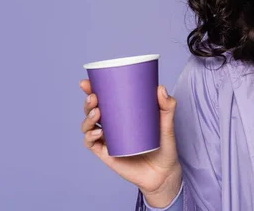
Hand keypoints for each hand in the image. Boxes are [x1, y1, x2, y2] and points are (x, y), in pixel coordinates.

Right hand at [80, 79, 181, 206]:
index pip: (103, 98)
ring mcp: (107, 140)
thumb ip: (167, 106)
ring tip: (98, 113)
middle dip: (88, 102)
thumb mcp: (167, 123)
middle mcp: (111, 125)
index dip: (91, 89)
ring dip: (87, 117)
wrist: (164, 171)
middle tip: (94, 97)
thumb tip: (160, 88)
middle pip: (91, 111)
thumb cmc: (164, 144)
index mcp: (121, 113)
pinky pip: (92, 144)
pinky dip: (90, 137)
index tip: (85, 82)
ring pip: (88, 126)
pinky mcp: (107, 154)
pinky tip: (98, 132)